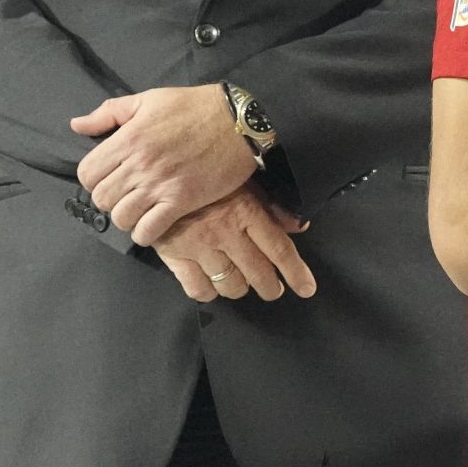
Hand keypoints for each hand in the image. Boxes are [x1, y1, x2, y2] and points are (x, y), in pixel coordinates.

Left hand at [71, 85, 257, 244]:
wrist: (240, 121)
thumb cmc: (195, 106)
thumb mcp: (150, 99)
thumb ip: (109, 112)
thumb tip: (76, 125)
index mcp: (128, 138)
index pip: (87, 174)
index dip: (94, 178)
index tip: (110, 175)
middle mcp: (140, 164)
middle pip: (101, 199)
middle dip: (110, 198)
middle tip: (127, 192)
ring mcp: (161, 185)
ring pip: (121, 217)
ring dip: (127, 216)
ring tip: (140, 209)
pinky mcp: (182, 200)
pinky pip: (148, 231)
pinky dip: (145, 232)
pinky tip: (153, 223)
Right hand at [154, 184, 315, 302]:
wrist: (160, 174)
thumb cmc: (209, 178)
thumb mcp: (246, 183)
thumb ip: (274, 207)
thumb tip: (300, 227)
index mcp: (247, 212)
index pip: (279, 249)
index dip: (296, 272)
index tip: (307, 289)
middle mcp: (226, 233)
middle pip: (257, 272)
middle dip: (270, 287)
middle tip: (274, 291)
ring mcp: (199, 246)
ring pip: (229, 284)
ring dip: (240, 289)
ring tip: (242, 284)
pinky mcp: (175, 256)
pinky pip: (198, 289)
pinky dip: (209, 292)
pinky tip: (213, 285)